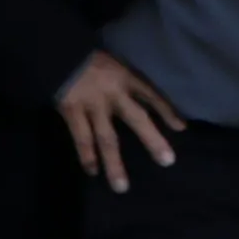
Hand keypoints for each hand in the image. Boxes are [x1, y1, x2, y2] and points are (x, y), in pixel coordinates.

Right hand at [59, 52, 183, 192]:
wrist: (56, 51)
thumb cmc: (88, 60)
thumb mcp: (114, 65)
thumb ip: (127, 83)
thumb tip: (146, 103)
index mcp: (125, 77)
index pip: (151, 94)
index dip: (167, 111)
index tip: (181, 128)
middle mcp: (113, 92)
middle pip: (136, 119)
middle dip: (152, 141)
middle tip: (167, 161)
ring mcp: (92, 104)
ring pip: (106, 138)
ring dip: (115, 164)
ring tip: (122, 187)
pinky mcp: (72, 111)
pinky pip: (81, 138)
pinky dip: (87, 156)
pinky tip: (93, 171)